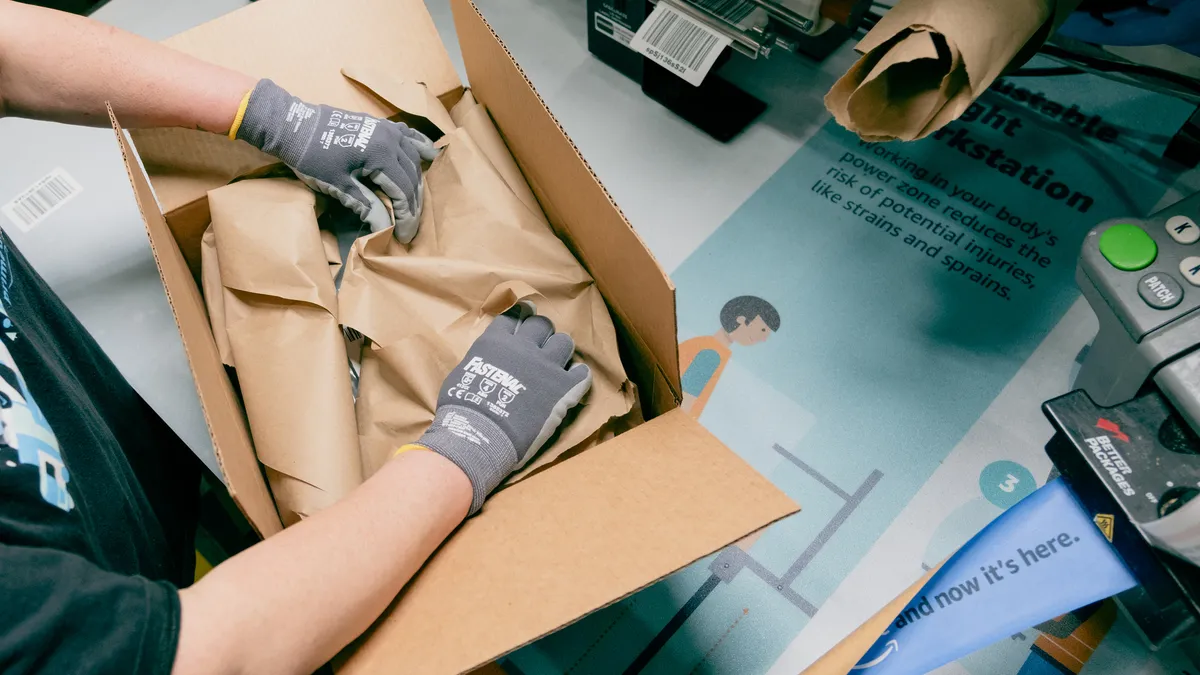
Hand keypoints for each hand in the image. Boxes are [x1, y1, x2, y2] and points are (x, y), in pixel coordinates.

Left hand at [234, 79, 437, 242]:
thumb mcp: (339, 187)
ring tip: (413, 204)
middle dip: (413, 204)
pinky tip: (431, 154)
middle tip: (409, 226)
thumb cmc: (312, 158)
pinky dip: (420, 146)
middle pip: (412, 177)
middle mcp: (391, 139)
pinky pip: (408, 136)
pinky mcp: (381, 125)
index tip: (405, 237)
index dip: (407, 217)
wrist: (293, 127)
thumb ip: (368, 206)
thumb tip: (388, 230)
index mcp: (382, 155)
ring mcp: (387, 129)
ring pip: (413, 159)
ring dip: (416, 182)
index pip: (404, 192)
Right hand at [415, 304, 591, 513]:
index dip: (521, 314)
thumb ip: (480, 362)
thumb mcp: (462, 375)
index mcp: (497, 343)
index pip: (513, 317)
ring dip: (560, 349)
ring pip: (564, 343)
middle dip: (542, 331)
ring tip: (558, 359)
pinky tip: (575, 379)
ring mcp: (546, 366)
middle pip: (541, 325)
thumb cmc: (463, 409)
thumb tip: (485, 364)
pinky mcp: (563, 388)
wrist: (481, 434)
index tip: (526, 312)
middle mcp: (524, 348)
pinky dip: (578, 375)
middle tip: (541, 341)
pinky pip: (580, 374)